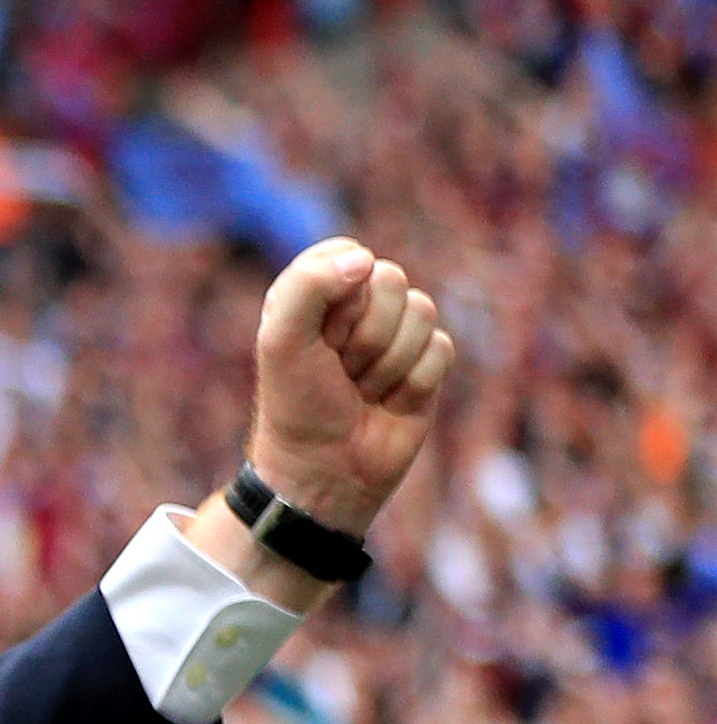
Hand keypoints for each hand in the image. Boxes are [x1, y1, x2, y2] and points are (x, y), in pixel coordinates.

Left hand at [238, 238, 453, 545]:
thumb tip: (365, 259)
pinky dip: (412, 382)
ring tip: (361, 389)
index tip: (317, 335)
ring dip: (387, 362)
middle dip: (364, 333)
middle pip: (392, 279)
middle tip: (339, 369)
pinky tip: (390, 402)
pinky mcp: (426, 364)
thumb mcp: (282, 342)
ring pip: (422, 312)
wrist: (325, 470)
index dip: (338, 294)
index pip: (346, 253)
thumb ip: (308, 287)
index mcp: (315, 293)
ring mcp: (395, 334)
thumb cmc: (296, 406)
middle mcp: (357, 307)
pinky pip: (441, 349)